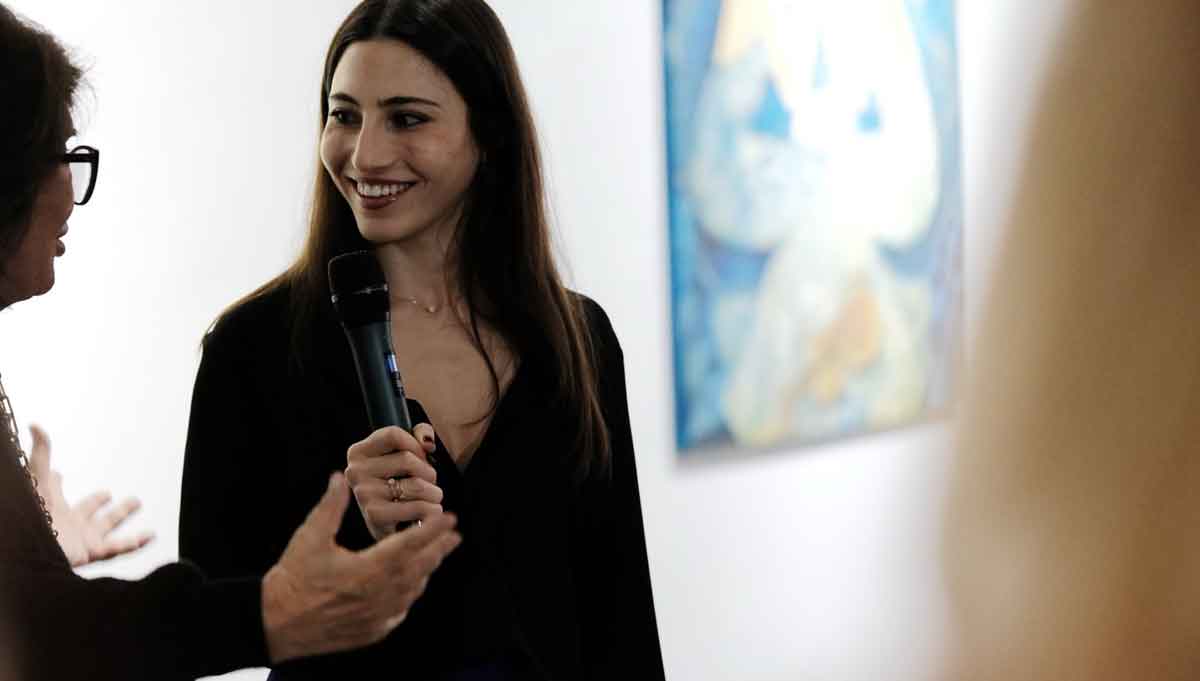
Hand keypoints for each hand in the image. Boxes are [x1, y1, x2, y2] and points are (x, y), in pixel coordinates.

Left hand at [28, 425, 154, 566]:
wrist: (32, 554)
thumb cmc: (31, 519)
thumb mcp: (38, 483)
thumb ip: (40, 456)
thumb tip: (35, 426)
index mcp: (53, 505)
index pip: (54, 489)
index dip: (55, 481)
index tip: (57, 474)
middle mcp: (67, 523)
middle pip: (86, 510)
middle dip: (97, 501)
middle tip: (107, 494)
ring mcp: (80, 539)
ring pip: (106, 527)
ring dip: (122, 515)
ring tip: (136, 504)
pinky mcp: (90, 553)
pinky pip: (117, 549)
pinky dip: (135, 542)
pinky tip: (149, 535)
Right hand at [261, 473, 460, 662]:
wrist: (274, 624)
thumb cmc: (292, 580)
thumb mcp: (310, 538)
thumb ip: (330, 506)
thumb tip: (341, 477)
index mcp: (367, 570)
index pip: (410, 545)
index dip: (432, 530)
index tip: (450, 518)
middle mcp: (378, 595)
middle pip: (420, 568)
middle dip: (439, 549)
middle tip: (455, 535)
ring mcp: (377, 617)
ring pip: (413, 591)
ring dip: (427, 571)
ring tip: (437, 555)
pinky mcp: (373, 631)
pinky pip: (401, 610)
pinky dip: (410, 594)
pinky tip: (413, 584)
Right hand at [345, 424, 442, 541]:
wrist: (391, 528)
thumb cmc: (400, 483)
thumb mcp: (406, 451)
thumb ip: (419, 434)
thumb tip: (427, 442)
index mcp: (358, 452)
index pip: (393, 435)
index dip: (415, 445)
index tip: (420, 456)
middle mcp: (355, 472)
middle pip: (408, 460)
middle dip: (428, 472)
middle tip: (427, 483)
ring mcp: (363, 494)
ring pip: (416, 484)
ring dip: (434, 492)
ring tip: (432, 497)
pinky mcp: (375, 516)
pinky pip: (418, 507)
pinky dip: (432, 509)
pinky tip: (430, 511)